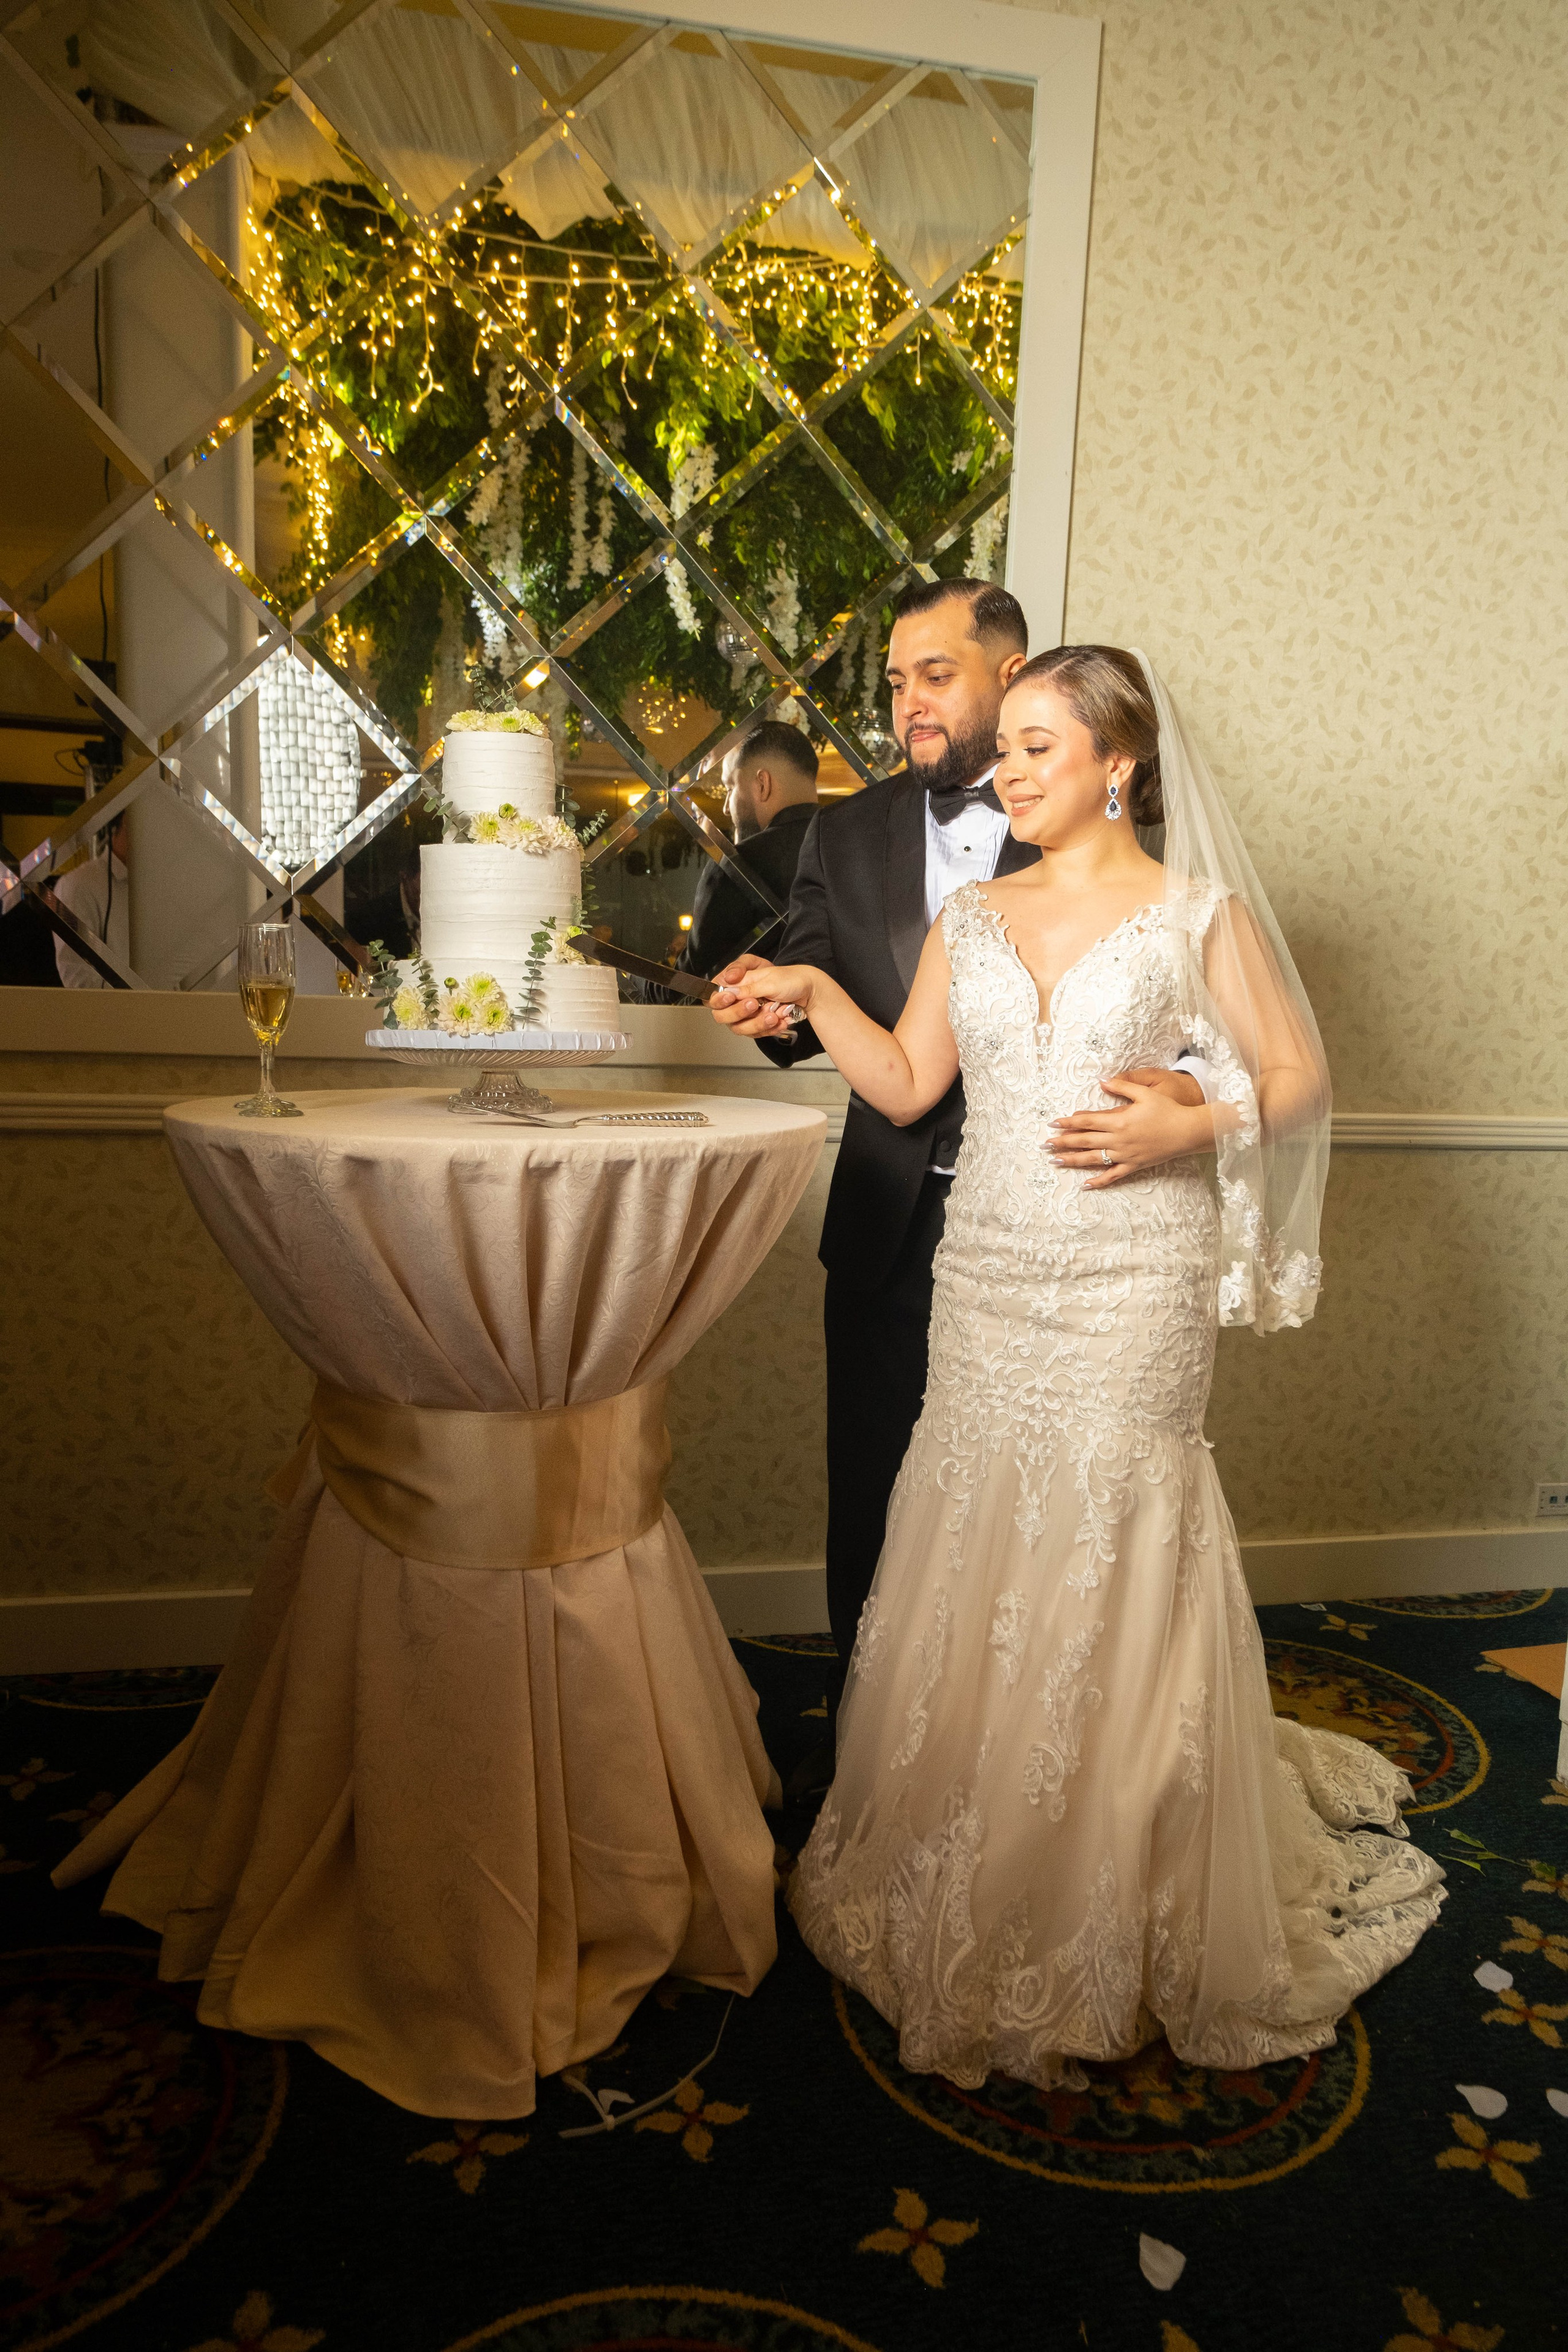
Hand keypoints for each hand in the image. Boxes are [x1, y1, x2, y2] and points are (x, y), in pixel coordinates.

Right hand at [709, 956, 817, 1038]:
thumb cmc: (788, 978)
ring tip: (774, 1015)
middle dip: (739, 1012)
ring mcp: (746, 1016)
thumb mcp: (767, 976)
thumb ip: (746, 985)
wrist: (807, 991)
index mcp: (734, 984)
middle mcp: (737, 1001)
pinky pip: (756, 1034)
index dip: (719, 999)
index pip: (713, 997)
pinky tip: (780, 1021)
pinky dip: (770, 1028)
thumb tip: (729, 987)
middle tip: (755, 1004)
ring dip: (757, 1023)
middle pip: (722, 1016)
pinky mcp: (757, 1025)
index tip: (731, 997)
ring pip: (740, 1028)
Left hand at [1048, 1073, 1212, 1187]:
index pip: (1087, 1121)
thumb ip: (1121, 1086)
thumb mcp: (1144, 1092)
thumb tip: (1101, 1080)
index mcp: (1119, 1120)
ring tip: (1055, 1162)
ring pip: (1093, 1159)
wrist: (1187, 1131)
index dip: (1068, 1122)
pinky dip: (1099, 1181)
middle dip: (1063, 1142)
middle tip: (1045, 1145)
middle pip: (1085, 1141)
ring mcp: (1125, 1155)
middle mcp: (1118, 1139)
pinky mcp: (1134, 1166)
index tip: (1053, 1123)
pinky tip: (1085, 1185)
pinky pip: (1113, 1176)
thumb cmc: (1167, 1109)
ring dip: (1073, 1160)